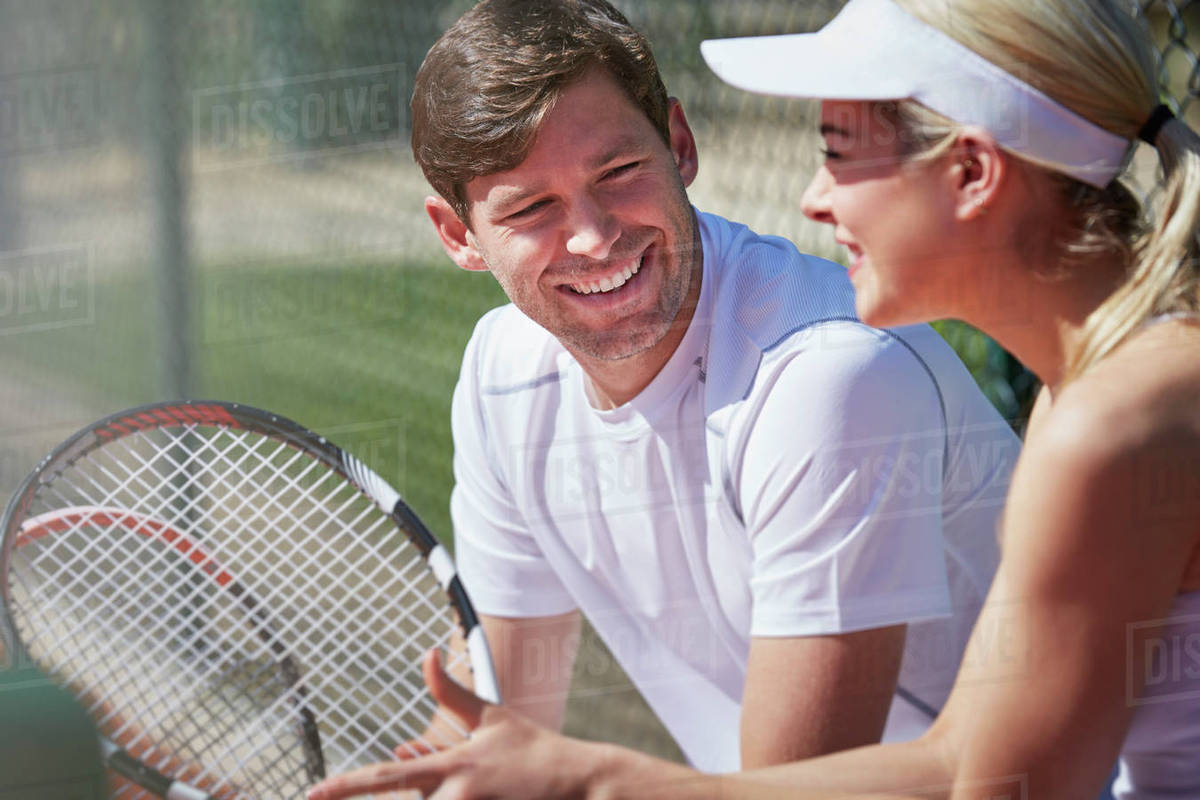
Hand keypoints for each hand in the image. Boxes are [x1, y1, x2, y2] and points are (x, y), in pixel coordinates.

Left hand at [307, 649, 602, 799]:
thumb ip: (450, 691)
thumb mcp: (490, 716)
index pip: (387, 779)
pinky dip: (452, 799)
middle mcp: (458, 798)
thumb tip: (426, 653)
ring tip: (484, 783)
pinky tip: (481, 790)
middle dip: (423, 789)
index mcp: (453, 768)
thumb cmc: (532, 750)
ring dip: (444, 795)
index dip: (346, 788)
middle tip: (422, 784)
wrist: (578, 784)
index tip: (313, 793)